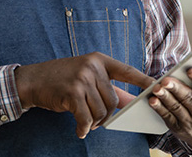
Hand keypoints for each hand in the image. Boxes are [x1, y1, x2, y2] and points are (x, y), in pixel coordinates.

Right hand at [14, 52, 153, 138]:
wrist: (33, 80)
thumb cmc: (61, 80)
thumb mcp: (86, 77)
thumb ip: (106, 88)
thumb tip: (128, 104)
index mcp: (99, 60)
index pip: (127, 71)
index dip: (143, 80)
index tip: (158, 85)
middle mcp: (93, 66)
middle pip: (113, 100)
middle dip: (106, 115)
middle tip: (96, 121)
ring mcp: (82, 78)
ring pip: (101, 110)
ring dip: (94, 122)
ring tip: (85, 123)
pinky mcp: (72, 92)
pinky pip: (86, 117)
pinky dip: (84, 128)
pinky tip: (80, 131)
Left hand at [148, 50, 191, 152]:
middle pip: (189, 100)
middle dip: (178, 89)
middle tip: (167, 79)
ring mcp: (191, 123)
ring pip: (177, 109)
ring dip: (166, 98)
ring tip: (157, 87)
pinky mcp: (178, 128)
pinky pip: (167, 118)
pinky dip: (159, 108)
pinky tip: (152, 99)